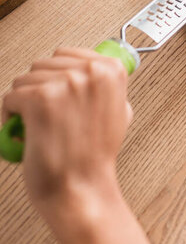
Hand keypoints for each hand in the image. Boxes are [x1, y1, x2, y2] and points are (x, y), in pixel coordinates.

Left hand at [2, 48, 149, 243]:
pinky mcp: (40, 99)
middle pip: (43, 64)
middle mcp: (90, 71)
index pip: (67, 53)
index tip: (56, 94)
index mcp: (110, 69)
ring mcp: (65, 83)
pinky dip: (10, 116)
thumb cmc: (95, 157)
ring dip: (24, 102)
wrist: (82, 189)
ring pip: (24, 79)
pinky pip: (10, 97)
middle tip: (44, 115)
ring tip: (35, 125)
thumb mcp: (118, 111)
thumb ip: (105, 86)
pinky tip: (24, 131)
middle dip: (39, 89)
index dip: (57, 77)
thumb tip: (91, 69)